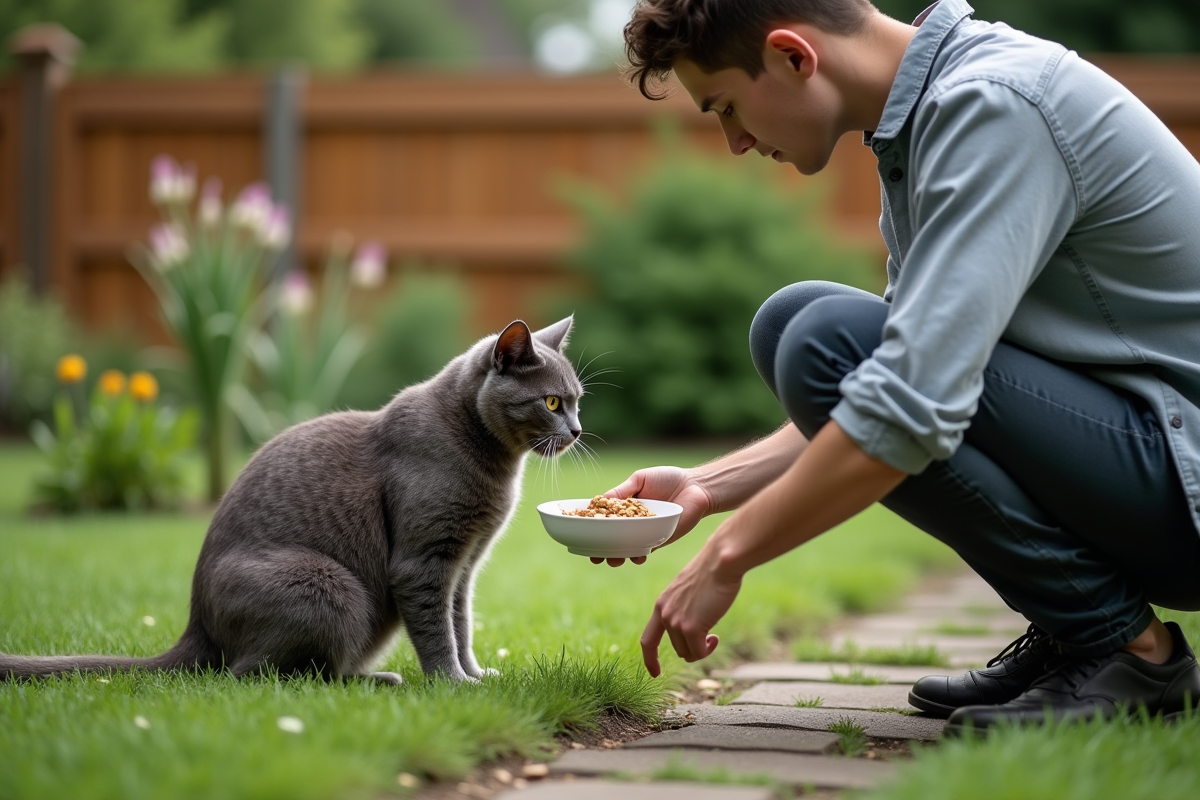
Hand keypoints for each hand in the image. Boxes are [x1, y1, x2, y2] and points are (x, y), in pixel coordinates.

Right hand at [590, 466, 713, 566]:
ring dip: (617, 556)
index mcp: (625, 507)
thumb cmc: (668, 479)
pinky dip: (638, 554)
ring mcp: (645, 532)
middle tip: (594, 557)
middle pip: (611, 539)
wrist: (696, 486)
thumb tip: (600, 500)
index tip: (579, 537)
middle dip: (601, 550)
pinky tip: (634, 556)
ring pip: (626, 549)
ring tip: (613, 559)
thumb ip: (621, 491)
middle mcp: (632, 522)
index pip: (604, 520)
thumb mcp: (640, 479)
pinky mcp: (660, 539)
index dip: (591, 529)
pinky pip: (644, 549)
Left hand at [640, 543, 740, 676]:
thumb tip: (690, 632)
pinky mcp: (691, 628)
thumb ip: (683, 609)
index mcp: (661, 605)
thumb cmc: (711, 573)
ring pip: (689, 653)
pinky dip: (708, 649)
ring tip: (714, 633)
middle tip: (711, 636)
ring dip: (702, 648)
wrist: (721, 562)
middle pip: (677, 648)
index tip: (654, 673)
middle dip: (694, 647)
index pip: (648, 639)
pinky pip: (700, 652)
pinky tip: (716, 636)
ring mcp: (676, 622)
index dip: (650, 658)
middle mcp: (665, 615)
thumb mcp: (688, 592)